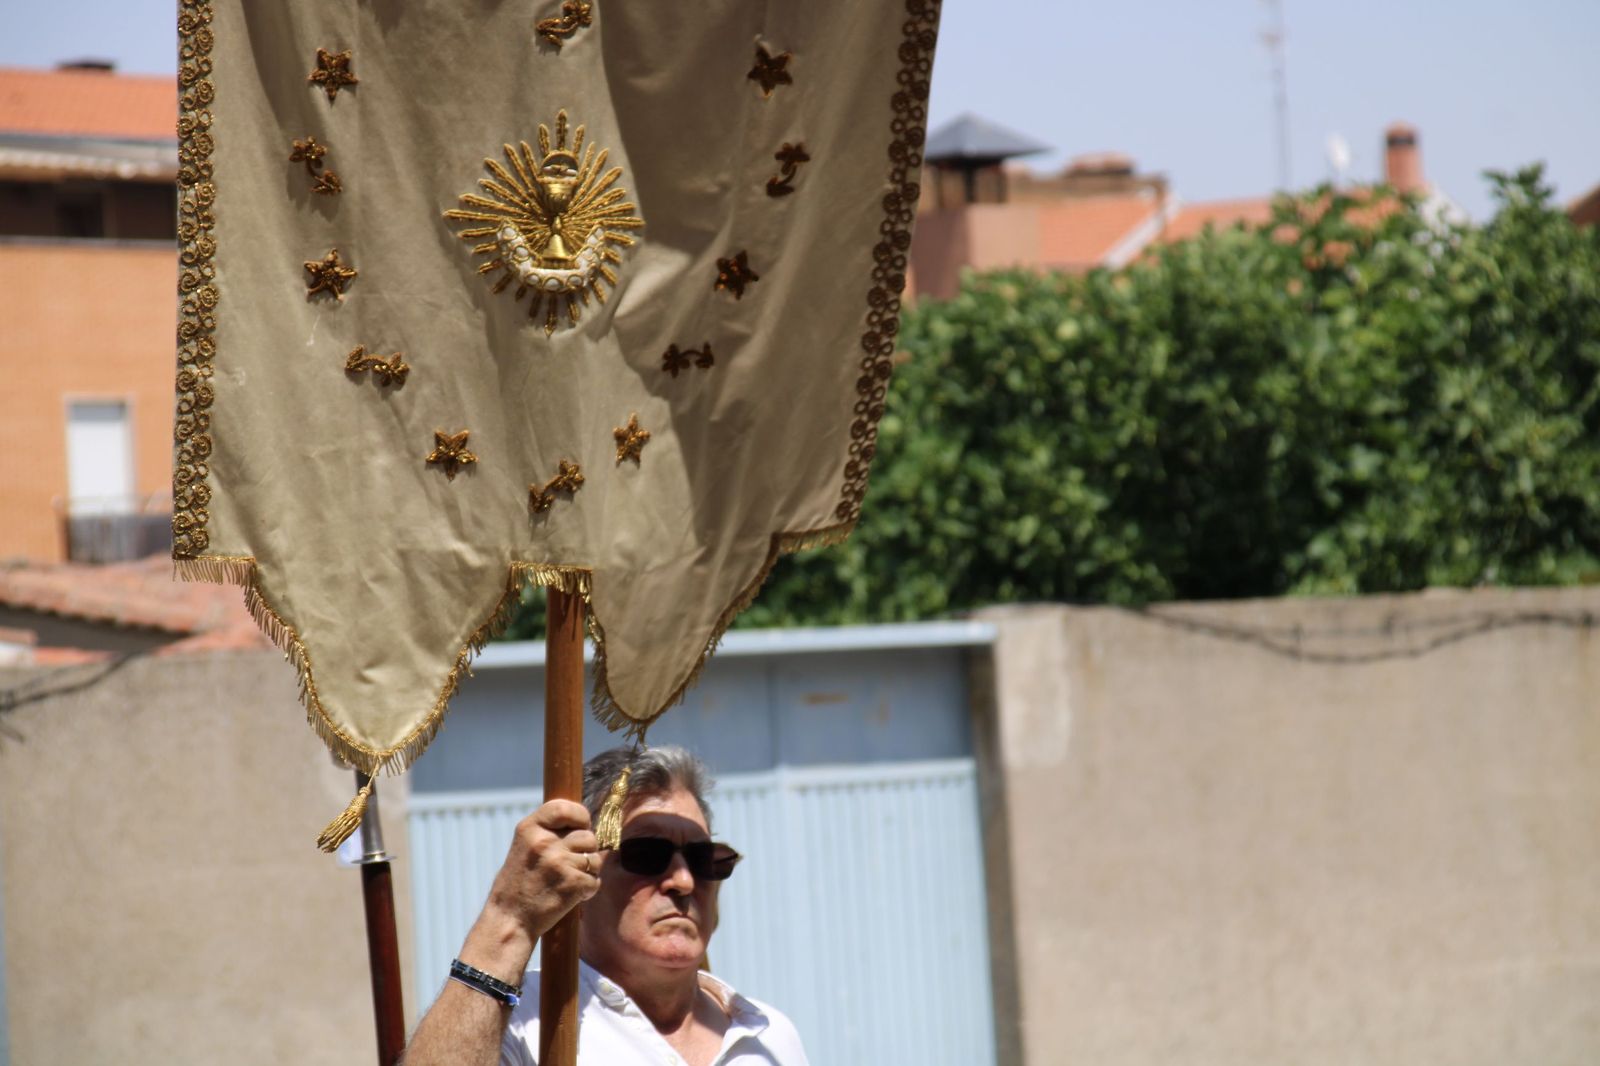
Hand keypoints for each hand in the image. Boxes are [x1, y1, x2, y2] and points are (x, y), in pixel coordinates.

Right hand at [460, 800, 601, 978]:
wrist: (509, 920)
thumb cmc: (519, 883)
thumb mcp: (524, 846)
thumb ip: (549, 832)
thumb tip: (583, 824)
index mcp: (529, 828)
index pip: (564, 807)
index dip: (579, 816)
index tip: (581, 826)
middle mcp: (544, 842)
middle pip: (587, 835)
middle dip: (586, 850)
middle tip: (570, 864)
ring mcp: (559, 863)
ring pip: (595, 858)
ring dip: (588, 871)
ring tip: (567, 881)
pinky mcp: (572, 884)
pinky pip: (595, 880)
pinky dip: (588, 890)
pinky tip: (571, 895)